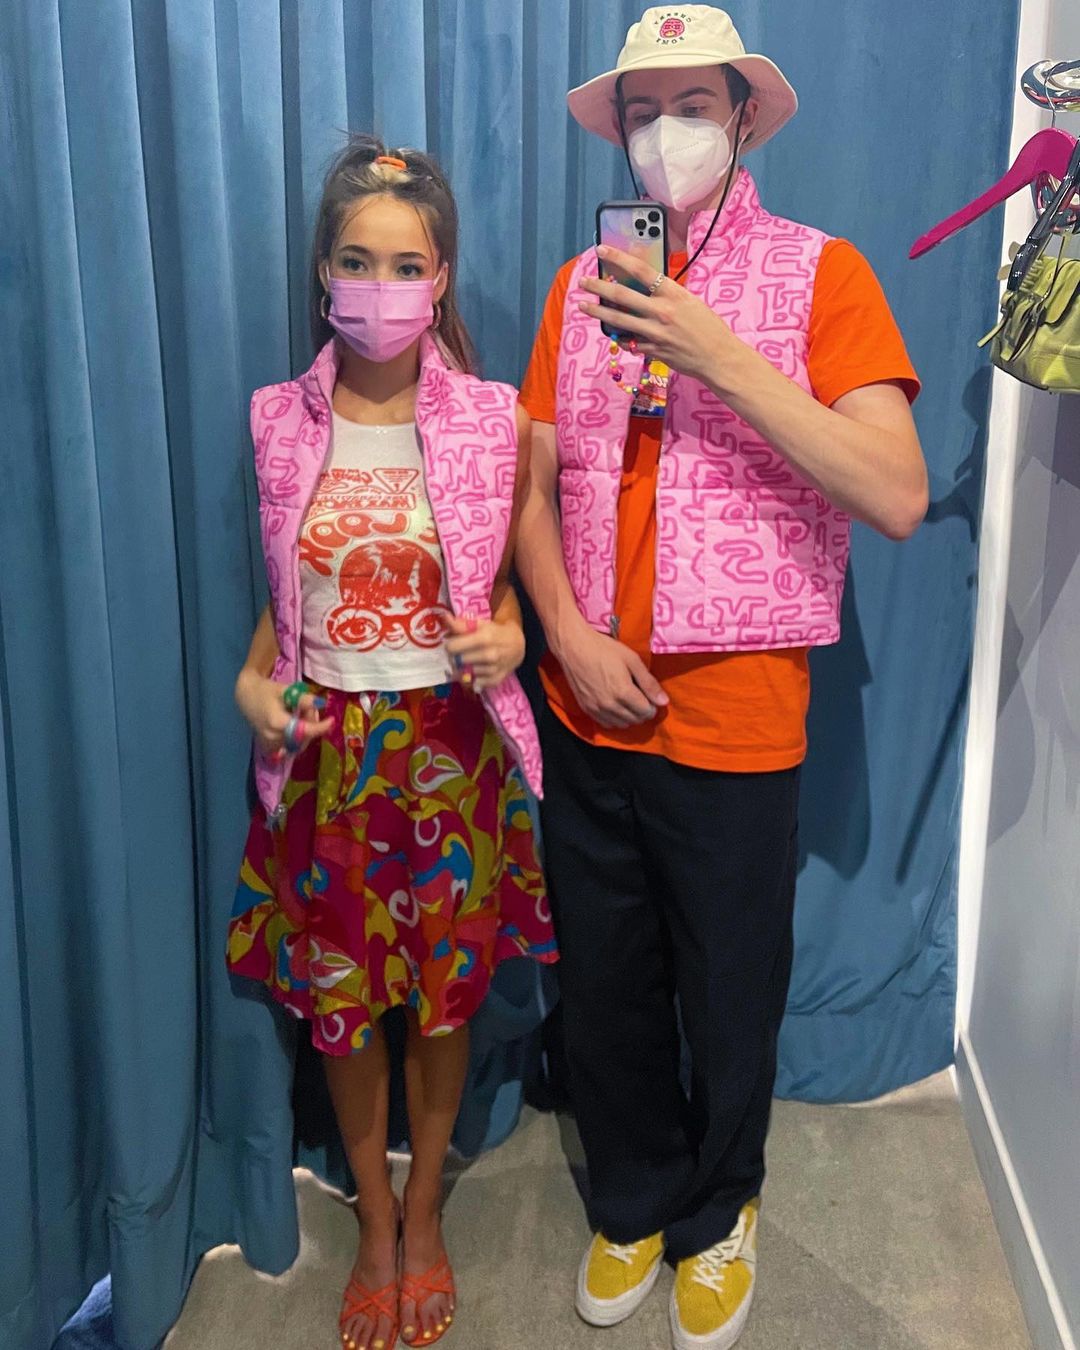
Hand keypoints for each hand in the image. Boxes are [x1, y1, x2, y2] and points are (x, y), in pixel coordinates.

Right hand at [235, 670, 334, 756]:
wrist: (245, 697)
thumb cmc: (266, 691)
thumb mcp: (285, 690)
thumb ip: (302, 699)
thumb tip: (320, 703)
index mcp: (277, 723)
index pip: (305, 730)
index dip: (321, 727)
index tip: (332, 720)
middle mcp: (273, 737)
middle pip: (303, 738)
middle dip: (311, 725)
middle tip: (308, 710)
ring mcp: (270, 745)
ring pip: (297, 745)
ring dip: (304, 733)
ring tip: (299, 715)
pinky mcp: (268, 748)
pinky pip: (289, 748)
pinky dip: (296, 740)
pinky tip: (294, 726)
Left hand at [444, 615, 525, 691]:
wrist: (518, 645)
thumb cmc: (496, 632)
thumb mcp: (480, 624)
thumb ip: (461, 624)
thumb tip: (445, 617)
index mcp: (483, 638)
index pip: (452, 647)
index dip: (450, 646)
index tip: (455, 644)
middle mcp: (489, 655)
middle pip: (457, 661)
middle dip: (456, 657)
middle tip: (461, 653)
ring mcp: (493, 669)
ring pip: (465, 673)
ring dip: (465, 669)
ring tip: (470, 661)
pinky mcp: (496, 680)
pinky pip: (476, 684)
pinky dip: (474, 679)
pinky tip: (477, 672)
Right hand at [556, 624, 668, 729]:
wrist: (573, 647)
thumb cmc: (604, 649)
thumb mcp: (632, 660)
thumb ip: (649, 683)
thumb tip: (664, 701)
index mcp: (623, 693)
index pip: (646, 712)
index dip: (653, 705)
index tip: (650, 695)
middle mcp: (610, 705)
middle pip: (635, 720)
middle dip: (643, 712)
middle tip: (641, 698)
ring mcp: (596, 709)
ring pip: (621, 724)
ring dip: (630, 717)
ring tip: (629, 702)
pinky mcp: (586, 709)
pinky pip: (606, 724)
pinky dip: (615, 719)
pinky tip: (616, 707)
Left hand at [578, 244, 752, 389]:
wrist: (718, 357)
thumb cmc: (709, 327)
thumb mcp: (691, 302)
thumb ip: (668, 295)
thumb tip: (647, 287)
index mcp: (674, 294)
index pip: (641, 270)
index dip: (619, 258)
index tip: (601, 250)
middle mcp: (661, 312)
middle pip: (622, 296)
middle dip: (598, 287)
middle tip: (583, 281)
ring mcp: (655, 333)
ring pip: (619, 320)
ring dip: (598, 311)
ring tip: (583, 305)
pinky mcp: (652, 351)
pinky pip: (629, 342)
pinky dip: (621, 336)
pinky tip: (613, 332)